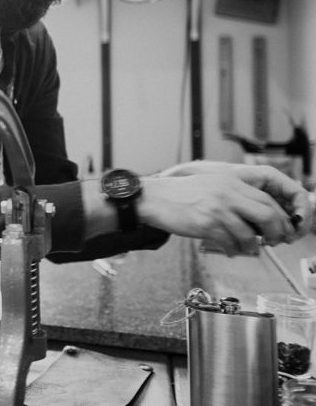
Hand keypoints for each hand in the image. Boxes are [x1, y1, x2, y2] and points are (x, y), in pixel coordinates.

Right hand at [139, 163, 311, 254]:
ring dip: (251, 246)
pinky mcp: (205, 224)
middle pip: (266, 214)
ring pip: (249, 233)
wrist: (153, 198)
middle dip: (274, 233)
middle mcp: (227, 192)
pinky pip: (230, 243)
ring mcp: (217, 208)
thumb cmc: (179, 195)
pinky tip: (228, 250)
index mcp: (230, 181)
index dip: (279, 217)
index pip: (267, 199)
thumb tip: (257, 218)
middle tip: (271, 241)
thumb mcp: (211, 186)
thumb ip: (234, 197)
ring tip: (244, 248)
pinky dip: (233, 250)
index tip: (278, 228)